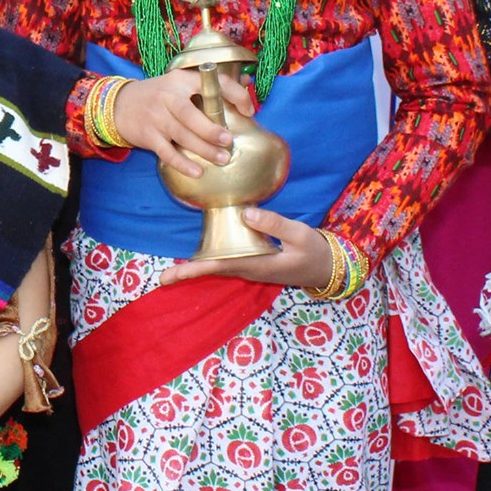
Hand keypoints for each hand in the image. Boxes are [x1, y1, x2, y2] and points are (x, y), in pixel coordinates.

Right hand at [112, 69, 253, 177]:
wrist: (120, 105)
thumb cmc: (159, 96)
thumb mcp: (179, 84)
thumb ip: (206, 88)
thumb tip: (244, 86)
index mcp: (182, 80)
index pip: (213, 83)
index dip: (234, 95)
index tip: (250, 111)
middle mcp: (168, 96)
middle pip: (190, 114)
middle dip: (211, 129)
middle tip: (229, 141)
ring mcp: (156, 117)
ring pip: (181, 134)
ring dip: (202, 148)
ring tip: (221, 159)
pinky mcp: (147, 135)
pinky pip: (166, 151)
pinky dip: (181, 162)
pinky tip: (197, 171)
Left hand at [158, 209, 337, 289]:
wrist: (328, 268)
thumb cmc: (315, 251)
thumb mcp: (300, 234)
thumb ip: (274, 223)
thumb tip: (245, 212)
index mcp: (257, 265)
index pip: (219, 267)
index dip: (194, 269)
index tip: (173, 275)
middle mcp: (249, 270)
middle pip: (212, 271)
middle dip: (188, 274)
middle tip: (162, 278)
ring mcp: (250, 269)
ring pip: (218, 269)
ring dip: (197, 269)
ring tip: (172, 272)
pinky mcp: (253, 263)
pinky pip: (227, 263)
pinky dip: (211, 262)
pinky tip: (199, 257)